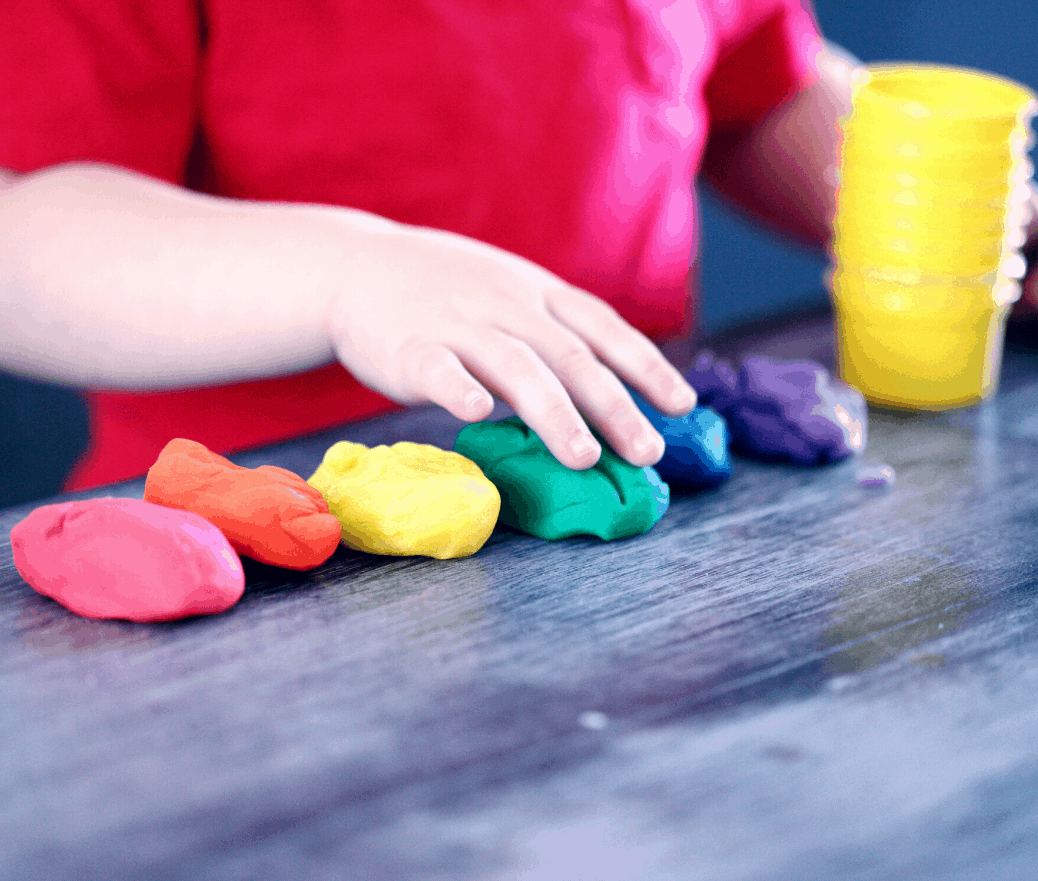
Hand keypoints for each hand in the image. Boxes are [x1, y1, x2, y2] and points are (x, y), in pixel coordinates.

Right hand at [324, 222, 697, 470]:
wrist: (355, 266)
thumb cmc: (444, 291)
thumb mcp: (509, 291)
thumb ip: (553, 332)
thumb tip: (613, 390)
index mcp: (536, 293)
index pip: (603, 327)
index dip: (646, 365)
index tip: (683, 405)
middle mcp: (507, 304)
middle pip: (570, 356)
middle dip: (614, 405)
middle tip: (647, 452)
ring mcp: (458, 323)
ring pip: (516, 366)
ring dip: (554, 412)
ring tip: (584, 457)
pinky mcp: (408, 347)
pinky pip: (437, 367)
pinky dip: (459, 388)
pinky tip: (479, 413)